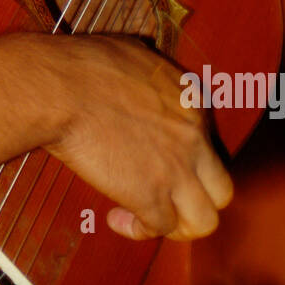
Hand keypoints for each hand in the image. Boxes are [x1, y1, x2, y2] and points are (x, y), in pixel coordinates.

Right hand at [41, 34, 233, 241]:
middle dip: (195, 201)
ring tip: (148, 218)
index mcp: (192, 103)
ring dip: (177, 225)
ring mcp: (176, 170)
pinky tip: (116, 218)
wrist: (63, 88)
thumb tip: (139, 81)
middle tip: (165, 200)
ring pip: (205, 220)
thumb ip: (150, 77)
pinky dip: (139, 229)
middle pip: (221, 189)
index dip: (183, 158)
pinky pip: (160, 229)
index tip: (155, 159)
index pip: (208, 143)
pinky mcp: (150, 195)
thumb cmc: (84, 65)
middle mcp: (195, 138)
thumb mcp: (133, 55)